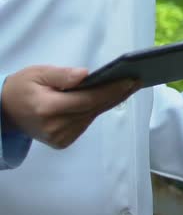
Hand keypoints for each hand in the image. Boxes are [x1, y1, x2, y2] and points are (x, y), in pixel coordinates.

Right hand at [1, 65, 139, 148]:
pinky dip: (96, 109)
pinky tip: (108, 96)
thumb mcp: (37, 73)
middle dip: (117, 93)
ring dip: (109, 100)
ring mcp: (60, 137)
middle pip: (95, 108)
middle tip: (137, 80)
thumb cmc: (23, 87)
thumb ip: (62, 75)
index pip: (88, 99)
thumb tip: (86, 74)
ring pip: (93, 115)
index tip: (130, 79)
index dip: (112, 89)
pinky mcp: (63, 142)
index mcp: (48, 108)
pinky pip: (86, 122)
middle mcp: (55, 126)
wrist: (5, 111)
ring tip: (128, 85)